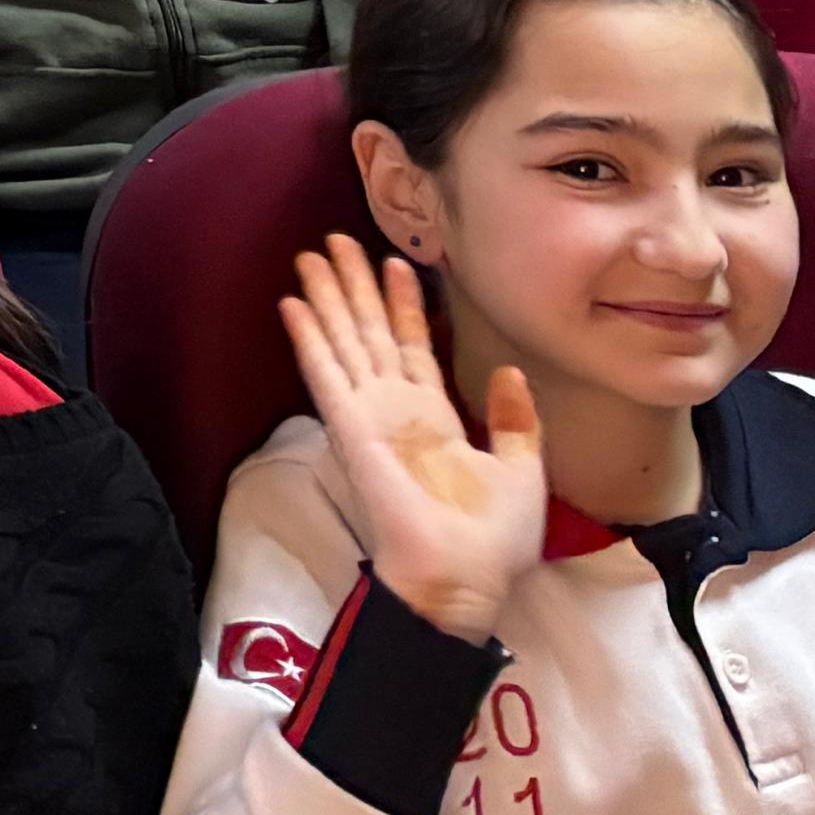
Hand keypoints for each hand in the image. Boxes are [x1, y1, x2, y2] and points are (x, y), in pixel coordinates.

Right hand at [283, 238, 547, 643]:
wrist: (464, 576)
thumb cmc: (496, 537)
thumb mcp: (522, 471)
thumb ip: (514, 421)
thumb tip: (507, 371)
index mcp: (436, 419)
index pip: (414, 346)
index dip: (405, 305)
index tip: (397, 262)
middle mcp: (398, 408)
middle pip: (370, 332)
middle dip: (355, 286)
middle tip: (337, 239)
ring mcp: (370, 415)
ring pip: (344, 341)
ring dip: (326, 297)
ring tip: (311, 254)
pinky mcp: (350, 427)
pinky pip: (326, 374)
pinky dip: (309, 338)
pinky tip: (292, 304)